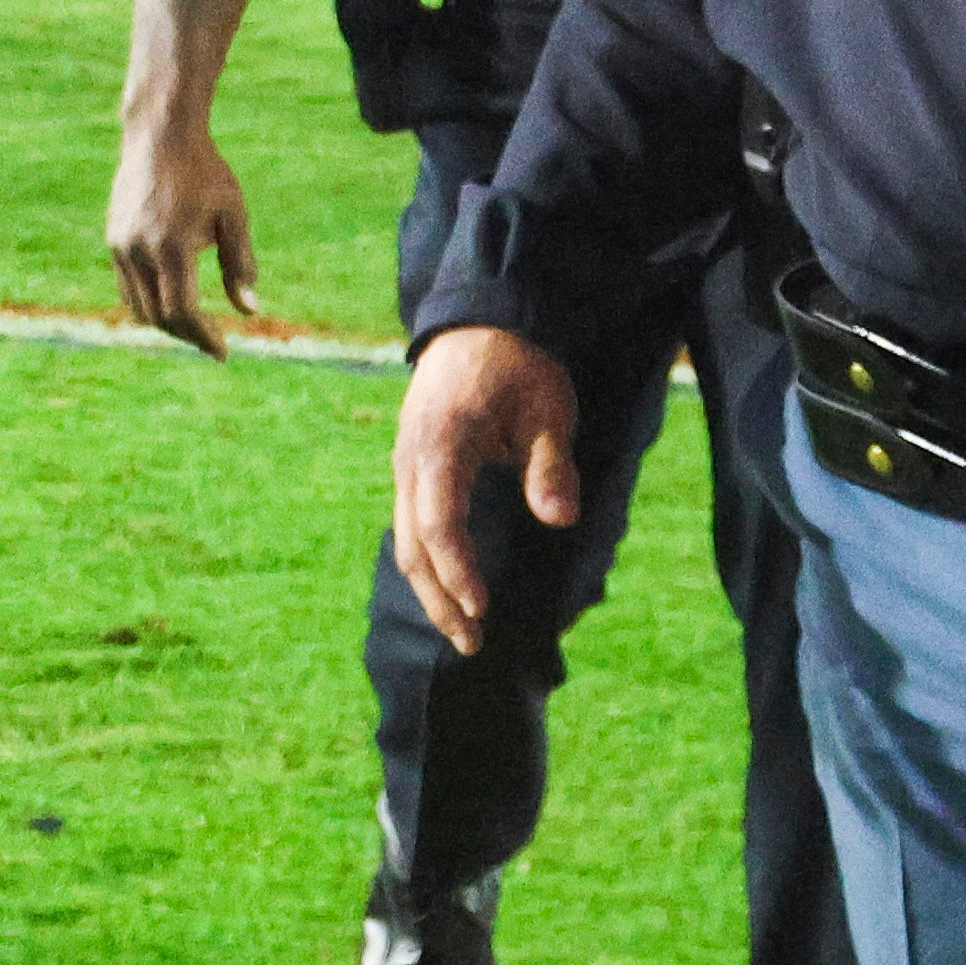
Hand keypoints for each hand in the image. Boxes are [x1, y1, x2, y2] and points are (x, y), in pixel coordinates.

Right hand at [105, 122, 260, 354]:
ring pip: (137, 306)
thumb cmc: (205, 173)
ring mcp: (120, 246)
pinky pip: (127, 286)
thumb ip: (240, 264)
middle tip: (212, 343)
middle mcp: (139, 252)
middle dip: (186, 335)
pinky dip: (148, 302)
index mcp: (171, 247)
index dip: (202, 337)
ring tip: (193, 326)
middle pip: (157, 317)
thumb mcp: (233, 216)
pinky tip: (170, 298)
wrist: (160, 136)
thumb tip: (250, 311)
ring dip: (165, 323)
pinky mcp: (113, 239)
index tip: (222, 352)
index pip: (181, 312)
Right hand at [389, 328, 584, 653]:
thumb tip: (559, 520)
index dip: (459, 570)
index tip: (484, 607)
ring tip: (463, 628)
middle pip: (413, 546)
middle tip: (473, 644)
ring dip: (432, 589)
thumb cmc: (519, 364)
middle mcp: (411, 461)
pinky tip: (451, 587)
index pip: (440, 522)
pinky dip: (428, 563)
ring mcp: (406, 465)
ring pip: (406, 541)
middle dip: (440, 600)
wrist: (478, 321)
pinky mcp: (412, 468)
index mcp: (441, 445)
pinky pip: (411, 526)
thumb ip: (549, 465)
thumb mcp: (549, 408)